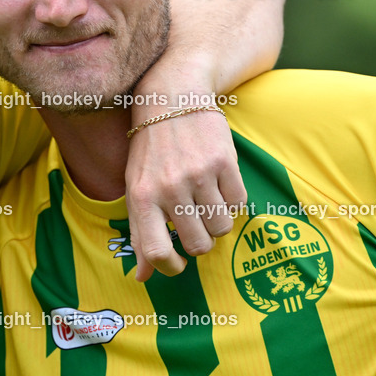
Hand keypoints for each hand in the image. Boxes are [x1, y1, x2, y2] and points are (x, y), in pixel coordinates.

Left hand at [125, 107, 245, 279]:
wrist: (172, 98)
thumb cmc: (150, 151)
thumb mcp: (136, 189)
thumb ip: (139, 233)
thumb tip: (143, 277)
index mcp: (143, 197)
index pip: (156, 252)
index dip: (170, 268)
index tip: (177, 263)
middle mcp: (170, 188)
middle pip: (199, 246)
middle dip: (199, 242)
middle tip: (193, 224)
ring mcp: (199, 175)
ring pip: (222, 228)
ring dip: (217, 222)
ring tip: (205, 202)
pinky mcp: (224, 162)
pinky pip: (240, 205)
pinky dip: (232, 203)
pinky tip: (218, 186)